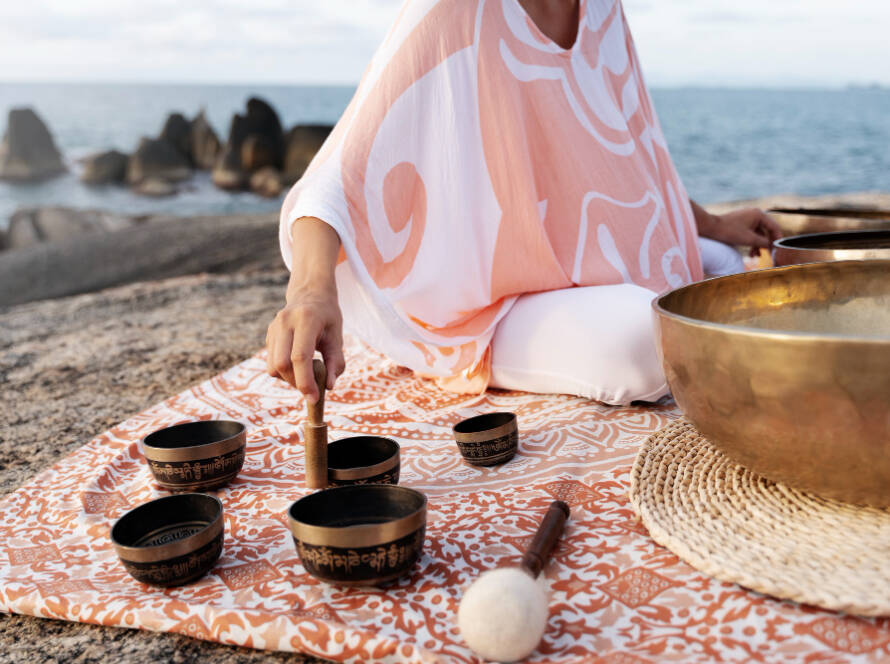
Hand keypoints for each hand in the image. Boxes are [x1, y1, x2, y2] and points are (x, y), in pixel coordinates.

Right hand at [265, 285, 343, 401]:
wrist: (309, 293)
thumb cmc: (327, 316)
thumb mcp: (337, 336)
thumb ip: (336, 362)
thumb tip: (328, 386)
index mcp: (305, 320)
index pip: (299, 357)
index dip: (306, 381)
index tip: (314, 398)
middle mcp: (284, 322)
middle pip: (281, 364)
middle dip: (296, 383)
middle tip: (312, 388)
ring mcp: (273, 328)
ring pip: (273, 366)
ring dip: (289, 379)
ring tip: (306, 373)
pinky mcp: (268, 335)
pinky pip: (271, 363)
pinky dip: (284, 372)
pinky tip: (298, 364)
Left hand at [709, 208, 782, 256]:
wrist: (711, 228)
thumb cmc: (729, 232)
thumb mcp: (749, 239)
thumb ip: (764, 242)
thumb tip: (773, 246)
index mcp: (759, 214)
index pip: (774, 227)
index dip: (778, 239)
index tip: (780, 249)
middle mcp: (755, 214)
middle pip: (767, 230)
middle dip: (768, 243)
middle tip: (771, 254)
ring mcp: (748, 219)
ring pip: (758, 233)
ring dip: (759, 245)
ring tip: (757, 256)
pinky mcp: (742, 224)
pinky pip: (751, 233)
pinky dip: (752, 242)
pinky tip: (752, 253)